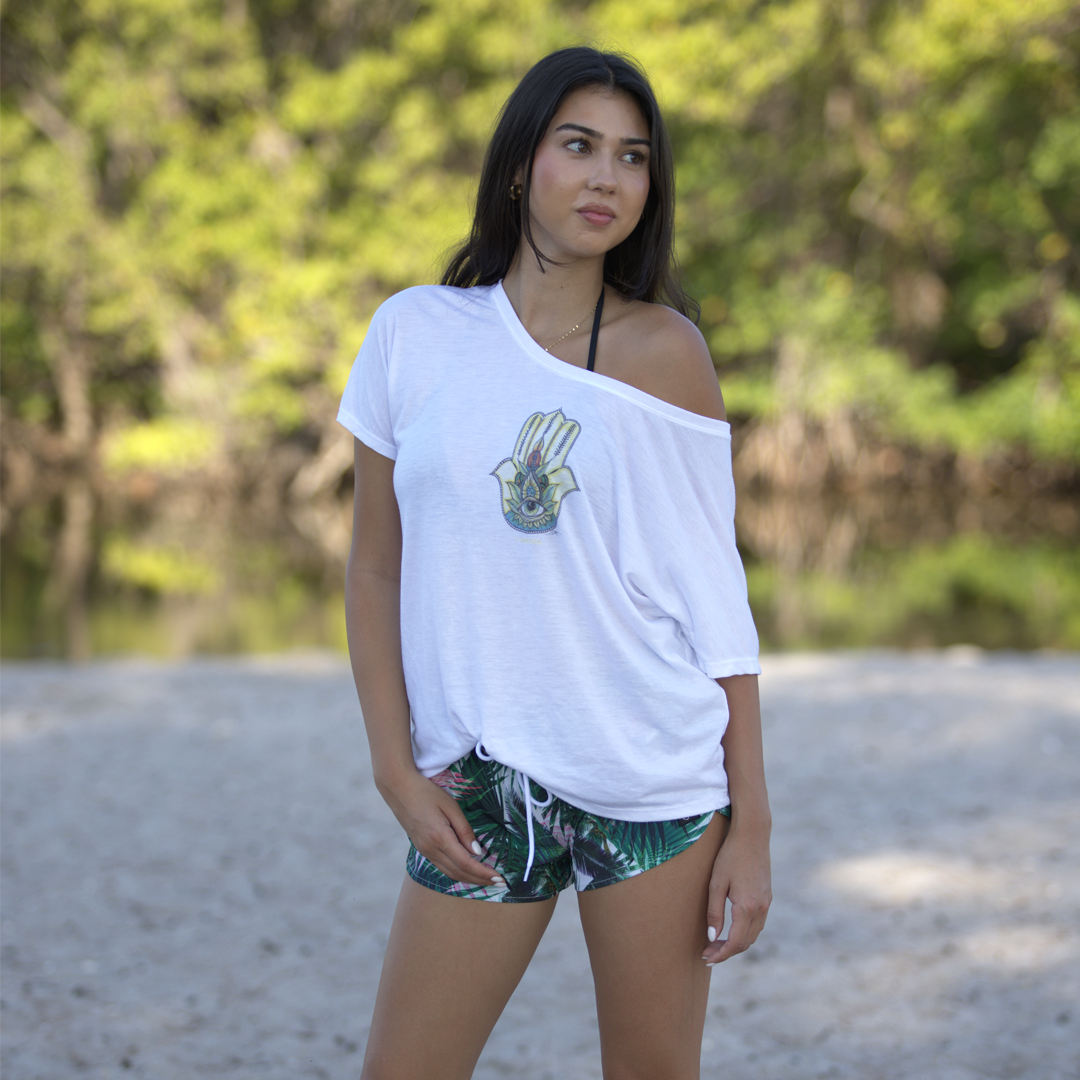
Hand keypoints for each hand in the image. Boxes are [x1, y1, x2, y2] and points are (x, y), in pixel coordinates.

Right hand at [378, 767, 503, 886]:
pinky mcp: (422, 849)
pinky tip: (466, 871)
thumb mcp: (450, 806)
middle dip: (480, 880)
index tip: (499, 878)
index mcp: (440, 838)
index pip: (466, 863)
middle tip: (498, 883)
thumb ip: (464, 830)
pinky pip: (441, 867)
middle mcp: (431, 849)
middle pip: (459, 872)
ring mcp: (424, 851)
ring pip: (449, 873)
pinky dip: (457, 873)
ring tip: (486, 880)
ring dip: (469, 879)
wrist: (398, 789)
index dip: (483, 873)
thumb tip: (477, 852)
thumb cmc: (426, 792)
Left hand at [701, 824, 770, 964]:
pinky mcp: (767, 896)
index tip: (707, 959)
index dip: (721, 954)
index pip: (736, 943)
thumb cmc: (730, 856)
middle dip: (727, 951)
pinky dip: (745, 932)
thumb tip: (712, 938)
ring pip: (753, 934)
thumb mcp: (716, 883)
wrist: (752, 835)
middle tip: (708, 953)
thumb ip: (714, 912)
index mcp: (747, 907)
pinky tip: (732, 928)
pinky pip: (758, 923)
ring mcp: (766, 903)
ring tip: (717, 944)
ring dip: (737, 943)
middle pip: (746, 942)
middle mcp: (761, 908)